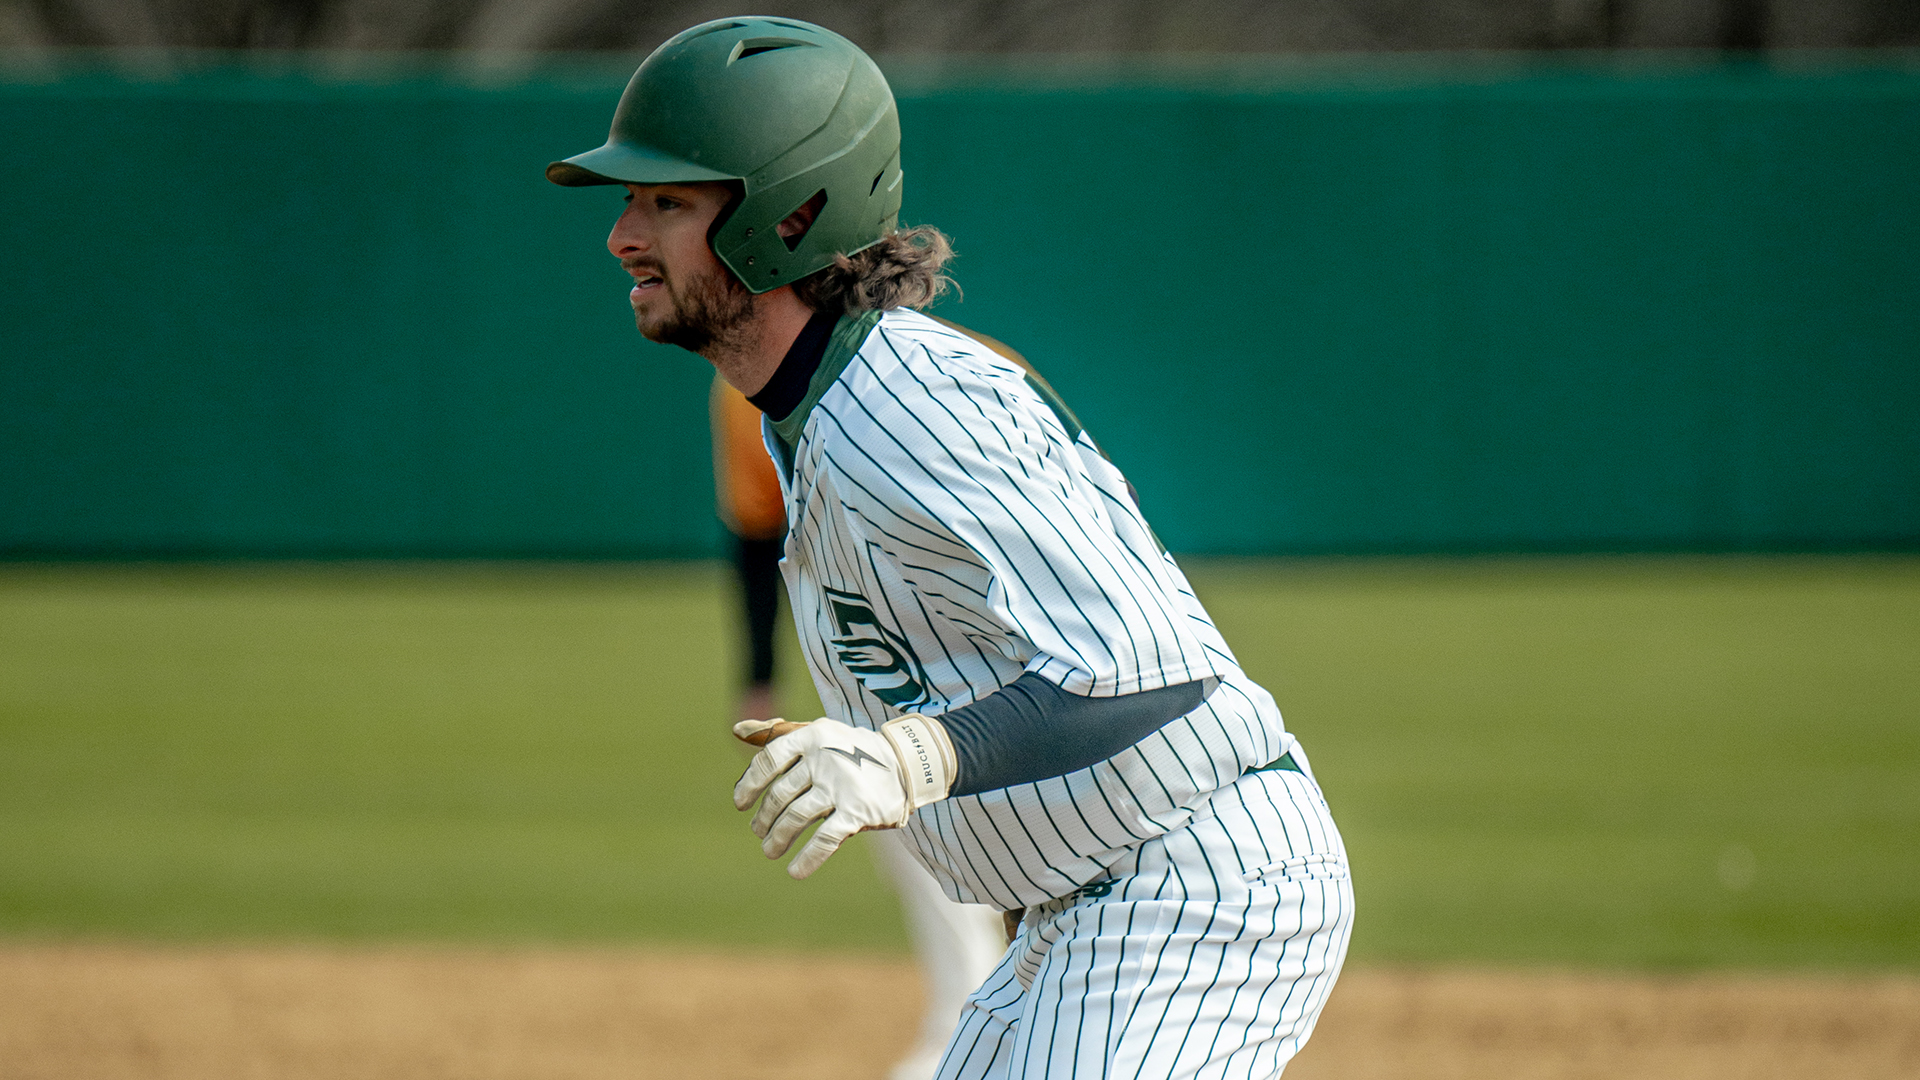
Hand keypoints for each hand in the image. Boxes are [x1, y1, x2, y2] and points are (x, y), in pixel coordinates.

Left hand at [731, 715, 956, 878]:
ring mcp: (841, 785)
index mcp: (812, 736)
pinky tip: (796, 870)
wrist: (907, 763)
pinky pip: (825, 839)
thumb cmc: (851, 749)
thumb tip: (736, 730)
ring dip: (778, 838)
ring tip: (770, 851)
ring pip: (797, 817)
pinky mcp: (858, 811)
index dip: (750, 783)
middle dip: (765, 818)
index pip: (769, 759)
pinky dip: (808, 857)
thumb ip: (778, 733)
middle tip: (759, 831)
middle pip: (781, 793)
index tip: (740, 803)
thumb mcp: (818, 732)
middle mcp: (825, 758)